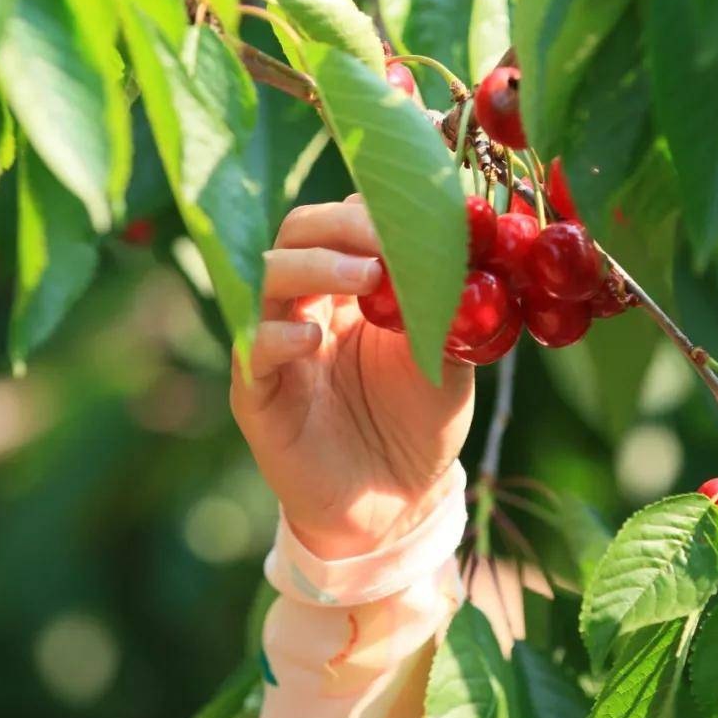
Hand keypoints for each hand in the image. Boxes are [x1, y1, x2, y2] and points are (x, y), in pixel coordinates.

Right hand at [230, 198, 474, 558]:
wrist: (398, 506)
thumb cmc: (421, 424)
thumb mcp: (449, 358)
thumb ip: (449, 307)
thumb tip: (466, 251)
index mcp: (353, 287)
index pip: (344, 221)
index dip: (372, 211)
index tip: (413, 215)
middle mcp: (308, 304)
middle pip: (298, 234)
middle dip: (340, 226)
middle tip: (384, 240)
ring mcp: (277, 345)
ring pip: (268, 278)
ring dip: (314, 266)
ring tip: (365, 273)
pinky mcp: (257, 394)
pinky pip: (251, 350)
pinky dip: (276, 337)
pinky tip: (314, 340)